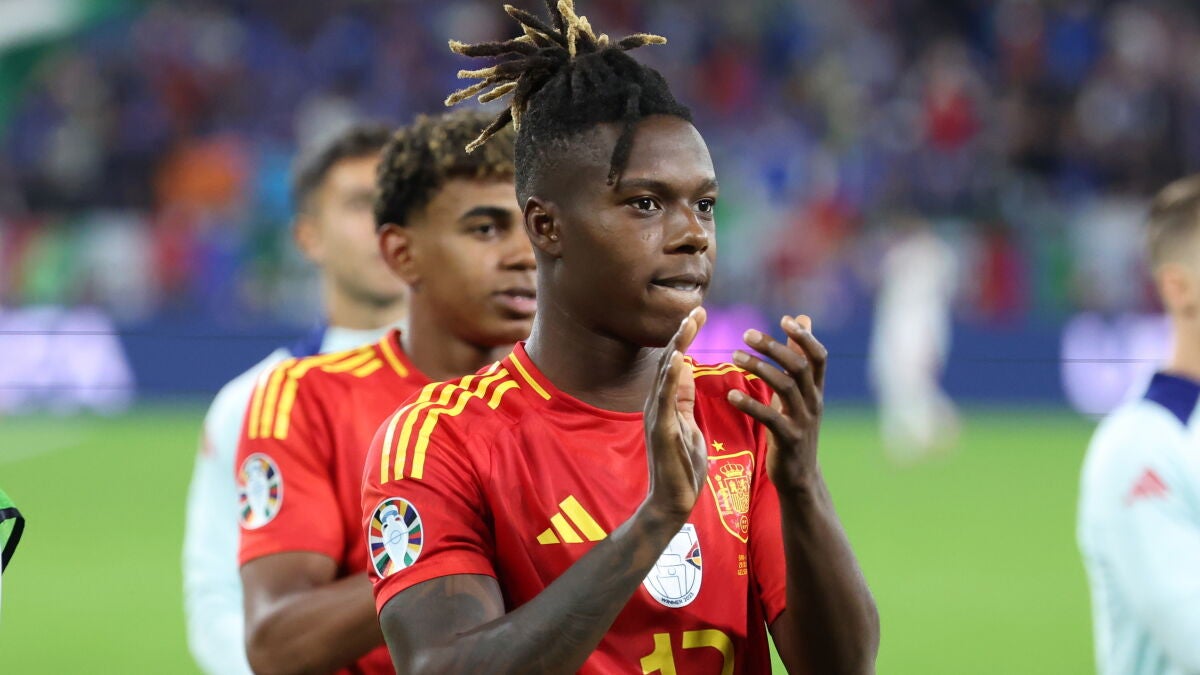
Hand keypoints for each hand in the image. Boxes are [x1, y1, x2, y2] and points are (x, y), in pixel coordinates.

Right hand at [643, 307, 708, 519]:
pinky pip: (664, 399)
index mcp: (666, 403)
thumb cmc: (680, 466)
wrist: (672, 502)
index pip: (675, 362)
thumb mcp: (686, 424)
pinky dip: (669, 377)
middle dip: (681, 334)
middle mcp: (657, 405)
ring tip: (688, 324)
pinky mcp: (660, 430)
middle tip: (697, 308)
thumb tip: (683, 367)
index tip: (698, 313)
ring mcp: (656, 417)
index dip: (685, 337)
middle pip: (668, 361)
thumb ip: (683, 397)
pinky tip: (676, 358)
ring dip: (676, 347)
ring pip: (664, 374)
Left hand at [727, 314, 826, 490]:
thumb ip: (799, 358)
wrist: (800, 478)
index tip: (785, 319)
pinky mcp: (789, 440)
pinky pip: (770, 418)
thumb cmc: (795, 429)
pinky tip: (731, 396)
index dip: (805, 336)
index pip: (819, 357)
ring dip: (759, 368)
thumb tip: (802, 319)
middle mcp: (814, 403)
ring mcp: (803, 421)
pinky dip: (750, 404)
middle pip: (799, 367)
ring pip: (785, 387)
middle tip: (747, 334)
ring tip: (734, 356)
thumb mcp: (800, 394)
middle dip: (774, 347)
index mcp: (816, 391)